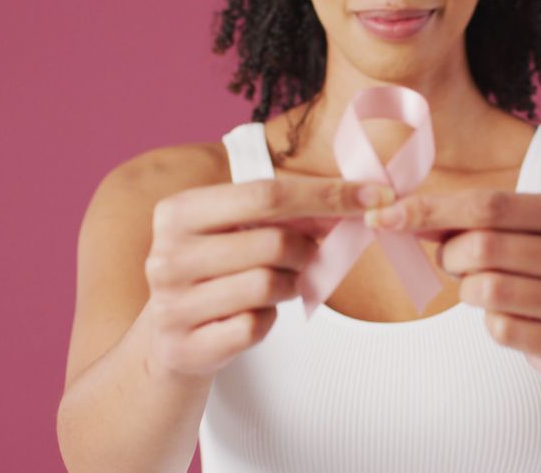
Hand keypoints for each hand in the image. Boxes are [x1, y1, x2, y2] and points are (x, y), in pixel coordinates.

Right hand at [143, 177, 393, 378]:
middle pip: (273, 242)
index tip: (373, 196)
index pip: (266, 193)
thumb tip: (355, 200)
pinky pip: (255, 326)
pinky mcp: (186, 347)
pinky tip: (253, 315)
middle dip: (308, 250)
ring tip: (278, 284)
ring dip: (290, 285)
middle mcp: (167, 255)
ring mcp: (172, 304)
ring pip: (268, 285)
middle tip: (311, 257)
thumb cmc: (216, 273)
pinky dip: (267, 320)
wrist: (170, 341)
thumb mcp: (236, 231)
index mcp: (178, 212)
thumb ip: (286, 213)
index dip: (325, 194)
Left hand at [365, 189, 540, 383]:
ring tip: (484, 289)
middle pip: (484, 246)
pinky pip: (502, 330)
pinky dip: (492, 325)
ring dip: (469, 291)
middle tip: (453, 261)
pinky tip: (512, 320)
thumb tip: (399, 214)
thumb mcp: (520, 235)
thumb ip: (470, 220)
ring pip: (488, 290)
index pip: (490, 203)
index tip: (384, 216)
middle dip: (451, 255)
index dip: (432, 209)